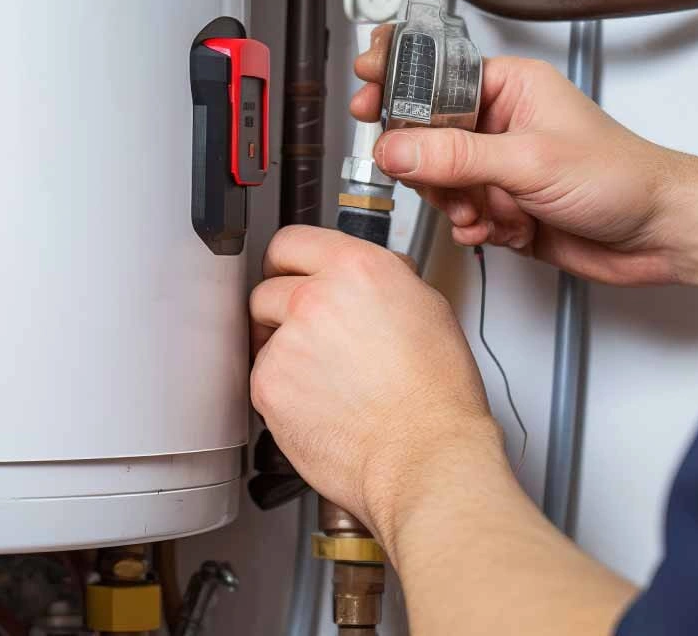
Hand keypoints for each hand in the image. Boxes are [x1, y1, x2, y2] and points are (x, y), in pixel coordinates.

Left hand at [249, 225, 504, 540]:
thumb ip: (381, 281)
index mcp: (356, 268)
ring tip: (325, 378)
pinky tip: (318, 401)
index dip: (289, 262)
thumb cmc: (435, 395)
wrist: (424, 456)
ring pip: (261, 335)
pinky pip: (262, 376)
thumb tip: (363, 279)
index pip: (291, 241)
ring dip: (282, 350)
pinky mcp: (268, 385)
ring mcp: (287, 342)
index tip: (288, 273)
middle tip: (310, 335)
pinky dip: (281, 389)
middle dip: (282, 309)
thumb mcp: (426, 309)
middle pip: (266, 288)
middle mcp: (315, 297)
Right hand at [352, 25, 697, 294]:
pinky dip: (474, 227)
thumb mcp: (530, 160)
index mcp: (511, 87)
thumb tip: (397, 148)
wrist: (660, 235)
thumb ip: (456, 156)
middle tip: (441, 180)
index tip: (366, 94)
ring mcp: (499, 166)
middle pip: (426, 135)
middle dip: (432, 167)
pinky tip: (501, 229)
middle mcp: (501, 122)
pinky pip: (460, 214)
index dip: (397, 84)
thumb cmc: (623, 177)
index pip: (436, 74)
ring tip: (489, 211)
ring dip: (458, 204)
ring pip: (440, 181)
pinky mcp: (503, 205)